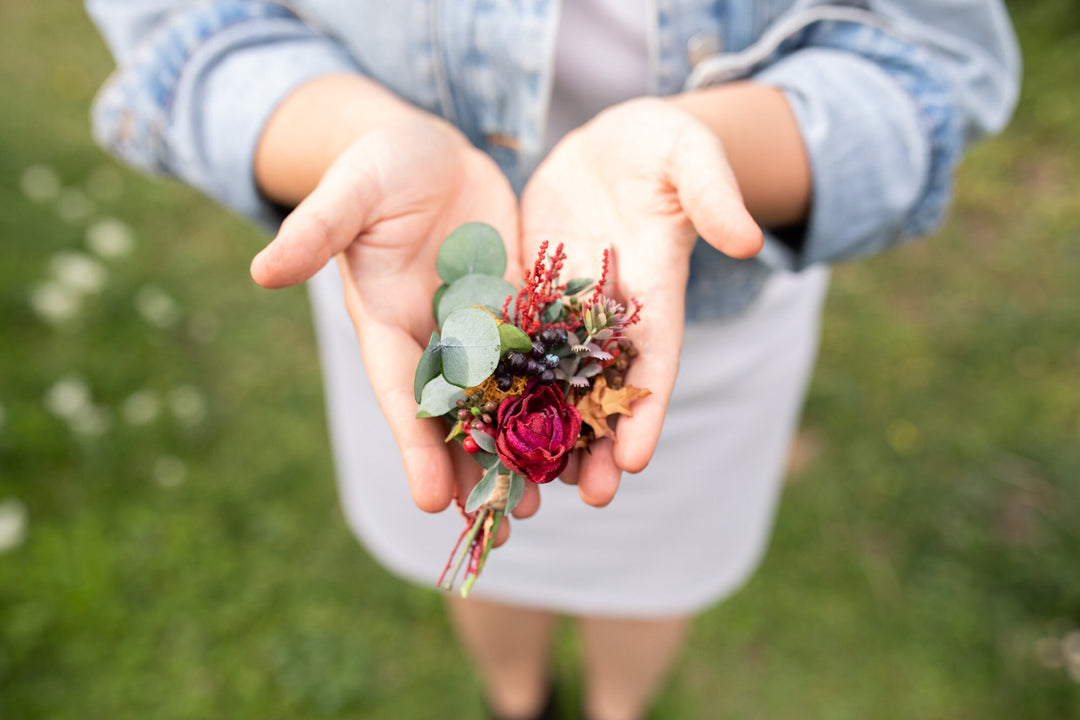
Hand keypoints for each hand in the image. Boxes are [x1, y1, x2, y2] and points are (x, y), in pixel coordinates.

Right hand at [251, 114, 536, 539]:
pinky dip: (556, 398)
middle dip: (474, 471)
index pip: (401, 394)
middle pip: (454, 417)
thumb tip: (261, 269)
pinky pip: (541, 360)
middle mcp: (434, 338)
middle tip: (503, 527)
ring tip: (543, 500)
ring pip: (500, 402)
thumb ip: (316, 230)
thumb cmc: (380, 166)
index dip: (415, 447)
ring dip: (518, 450)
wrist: (430, 153)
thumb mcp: (351, 192)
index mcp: (387, 324)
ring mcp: (480, 328)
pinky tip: (581, 435)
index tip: (433, 501)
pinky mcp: (519, 309)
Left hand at [521, 98, 762, 505]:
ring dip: (551, 430)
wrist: (612, 142)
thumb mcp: (692, 156)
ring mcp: (569, 309)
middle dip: (602, 443)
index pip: (658, 361)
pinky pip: (514, 345)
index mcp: (659, 292)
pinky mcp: (529, 293)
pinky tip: (483, 422)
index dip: (649, 410)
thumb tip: (748, 239)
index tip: (638, 461)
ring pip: (559, 381)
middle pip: (609, 389)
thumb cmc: (662, 145)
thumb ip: (714, 194)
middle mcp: (614, 314)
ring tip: (535, 483)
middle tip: (591, 499)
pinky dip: (505, 385)